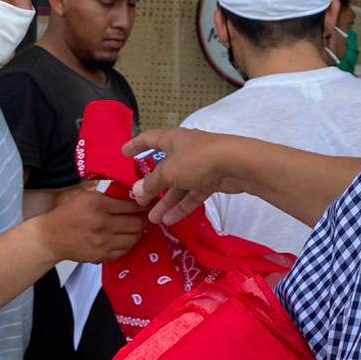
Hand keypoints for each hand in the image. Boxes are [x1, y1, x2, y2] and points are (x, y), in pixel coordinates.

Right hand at [35, 186, 146, 264]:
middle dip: (143, 219)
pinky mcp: (103, 256)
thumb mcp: (82, 194)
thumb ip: (104, 193)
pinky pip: (125, 250)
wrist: (50, 238)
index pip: (131, 206)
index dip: (142, 205)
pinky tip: (125, 238)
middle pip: (136, 223)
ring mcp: (104, 242)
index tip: (147, 204)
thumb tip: (126, 193)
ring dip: (137, 232)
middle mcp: (104, 224)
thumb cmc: (65, 214)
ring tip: (135, 227)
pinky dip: (129, 244)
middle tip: (143, 216)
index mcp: (99, 205)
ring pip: (134, 238)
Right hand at [123, 128, 246, 225]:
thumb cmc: (198, 160)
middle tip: (139, 201)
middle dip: (152, 186)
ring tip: (153, 219)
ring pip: (178, 185)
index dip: (136, 145)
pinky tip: (171, 220)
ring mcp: (200, 166)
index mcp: (174, 139)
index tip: (123, 154)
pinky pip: (192, 194)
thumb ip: (152, 183)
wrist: (237, 164)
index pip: (150, 139)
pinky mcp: (212, 180)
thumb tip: (136, 191)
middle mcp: (186, 150)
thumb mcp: (169, 172)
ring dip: (166, 201)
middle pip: (165, 169)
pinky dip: (182, 206)